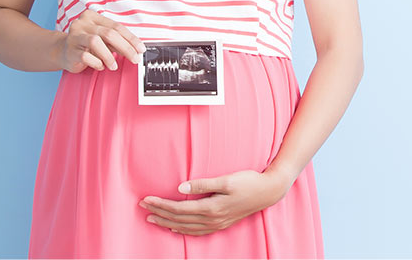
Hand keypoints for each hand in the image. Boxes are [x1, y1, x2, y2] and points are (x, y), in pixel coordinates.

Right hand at [56, 10, 145, 72]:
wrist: (62, 52)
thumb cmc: (86, 45)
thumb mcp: (103, 40)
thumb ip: (117, 41)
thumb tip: (136, 49)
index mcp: (93, 17)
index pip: (116, 26)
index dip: (131, 38)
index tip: (141, 49)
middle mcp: (82, 23)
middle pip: (109, 33)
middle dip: (125, 48)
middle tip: (134, 59)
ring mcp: (74, 36)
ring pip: (96, 42)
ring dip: (109, 56)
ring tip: (114, 65)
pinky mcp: (70, 50)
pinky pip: (86, 56)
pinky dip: (96, 62)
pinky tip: (100, 66)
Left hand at [138, 170, 295, 235]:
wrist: (268, 192)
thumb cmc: (248, 182)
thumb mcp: (226, 180)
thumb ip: (202, 185)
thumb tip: (180, 189)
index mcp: (211, 208)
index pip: (178, 208)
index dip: (160, 204)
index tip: (146, 199)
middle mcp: (212, 219)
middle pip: (179, 219)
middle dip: (159, 213)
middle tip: (142, 207)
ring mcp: (217, 224)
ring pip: (186, 227)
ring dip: (167, 223)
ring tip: (152, 219)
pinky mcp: (221, 224)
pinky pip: (197, 231)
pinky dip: (183, 231)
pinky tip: (175, 228)